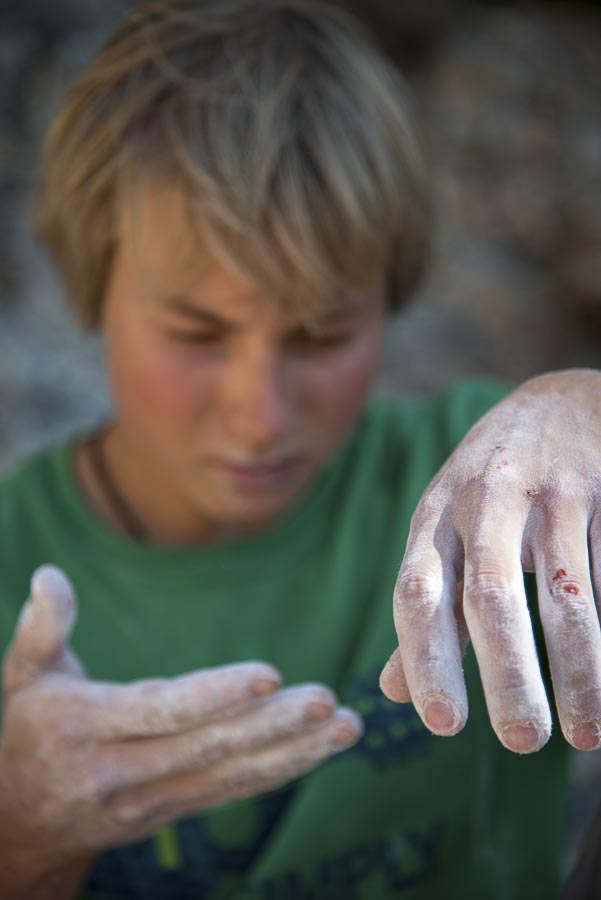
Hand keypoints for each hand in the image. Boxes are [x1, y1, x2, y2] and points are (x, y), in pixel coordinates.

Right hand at [0, 565, 361, 866]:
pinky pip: (233, 789)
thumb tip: (49, 575)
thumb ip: (41, 629)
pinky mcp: (172, 811)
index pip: (158, 710)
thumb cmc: (29, 731)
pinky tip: (323, 748)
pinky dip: (281, 769)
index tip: (269, 676)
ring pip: (230, 774)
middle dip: (272, 726)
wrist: (19, 825)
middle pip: (206, 746)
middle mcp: (119, 772)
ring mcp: (149, 801)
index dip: (214, 695)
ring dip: (294, 751)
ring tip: (347, 726)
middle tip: (328, 700)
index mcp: (84, 727)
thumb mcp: (24, 677)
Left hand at [380, 369, 600, 753]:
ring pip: (568, 598)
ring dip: (581, 674)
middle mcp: (487, 501)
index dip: (426, 658)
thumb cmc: (491, 484)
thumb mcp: (444, 529)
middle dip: (508, 677)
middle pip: (493, 599)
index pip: (419, 591)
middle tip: (520, 741)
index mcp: (436, 515)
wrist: (560, 402)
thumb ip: (427, 608)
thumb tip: (390, 690)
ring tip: (586, 735)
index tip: (444, 724)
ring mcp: (551, 494)